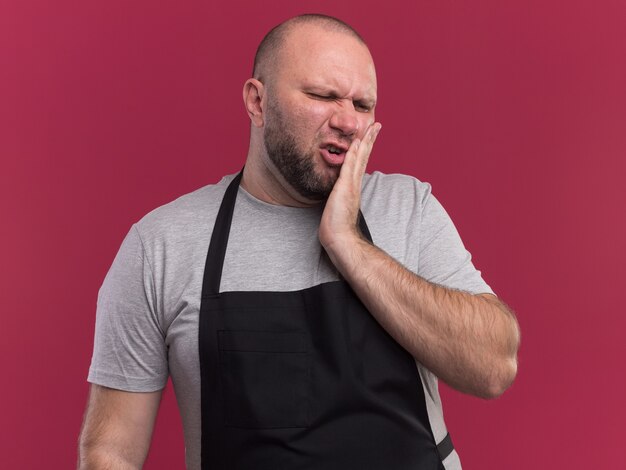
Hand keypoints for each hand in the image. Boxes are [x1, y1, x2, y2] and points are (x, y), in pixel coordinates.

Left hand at [319, 122, 381, 252]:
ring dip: (365, 141)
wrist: (340, 239)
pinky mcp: (345, 188)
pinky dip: (354, 154)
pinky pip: (349, 167)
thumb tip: (337, 196)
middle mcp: (355, 183)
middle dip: (370, 140)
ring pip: (360, 158)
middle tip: (376, 125)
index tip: (368, 136)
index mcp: (353, 186)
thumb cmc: (336, 227)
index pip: (360, 163)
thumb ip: (339, 199)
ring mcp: (351, 185)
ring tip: (371, 127)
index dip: (365, 149)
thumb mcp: (337, 208)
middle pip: (364, 157)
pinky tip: (356, 142)